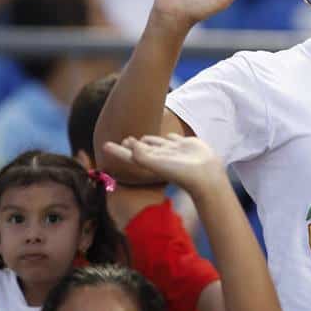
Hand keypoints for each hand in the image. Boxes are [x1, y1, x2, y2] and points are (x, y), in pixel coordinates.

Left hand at [103, 134, 225, 194]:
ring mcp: (172, 150)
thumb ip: (141, 155)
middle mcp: (159, 156)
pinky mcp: (184, 145)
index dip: (116, 151)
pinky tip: (166, 136)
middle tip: (124, 141)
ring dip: (147, 139)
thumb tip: (130, 144)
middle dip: (131, 145)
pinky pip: (172, 138)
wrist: (205, 175)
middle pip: (140, 148)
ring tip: (141, 139)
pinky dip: (167, 137)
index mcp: (149, 161)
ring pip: (156, 142)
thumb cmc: (181, 172)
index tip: (104, 145)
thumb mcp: (157, 164)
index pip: (129, 155)